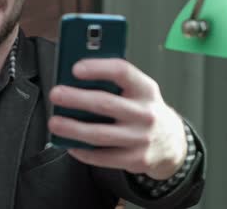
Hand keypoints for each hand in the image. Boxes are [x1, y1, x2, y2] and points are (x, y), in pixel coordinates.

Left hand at [48, 58, 187, 179]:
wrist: (171, 141)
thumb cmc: (145, 110)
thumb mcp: (139, 91)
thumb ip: (114, 83)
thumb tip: (75, 79)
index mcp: (145, 89)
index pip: (122, 72)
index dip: (98, 68)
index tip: (75, 68)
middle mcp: (146, 113)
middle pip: (105, 104)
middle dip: (76, 98)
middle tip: (56, 94)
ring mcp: (141, 138)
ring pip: (100, 134)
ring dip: (73, 128)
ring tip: (55, 123)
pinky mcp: (136, 159)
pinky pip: (103, 157)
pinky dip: (82, 151)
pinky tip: (69, 144)